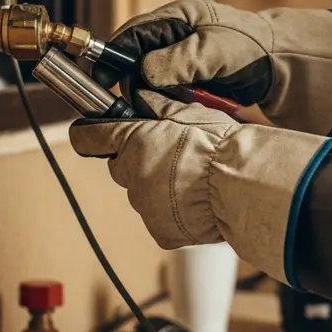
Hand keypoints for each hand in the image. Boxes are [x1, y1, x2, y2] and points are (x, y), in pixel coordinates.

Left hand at [68, 90, 331, 283]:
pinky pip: (161, 219)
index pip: (89, 137)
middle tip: (170, 154)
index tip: (93, 132)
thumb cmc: (222, 146)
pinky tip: (199, 201)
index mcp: (134, 142)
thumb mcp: (191, 112)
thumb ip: (160, 106)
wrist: (242, 187)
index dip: (92, 133)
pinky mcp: (162, 233)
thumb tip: (141, 97)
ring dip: (159, 186)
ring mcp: (145, 208)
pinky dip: (174, 211)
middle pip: (121, 167)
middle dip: (138, 160)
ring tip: (194, 179)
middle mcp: (131, 176)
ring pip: (143, 193)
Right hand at [93, 0, 331, 134]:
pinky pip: (165, 87)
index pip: (131, 34)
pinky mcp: (189, 73)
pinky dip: (163, 99)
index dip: (112, 57)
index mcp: (177, 16)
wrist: (282, 62)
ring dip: (147, 93)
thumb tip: (144, 73)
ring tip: (151, 110)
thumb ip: (180, 60)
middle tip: (130, 104)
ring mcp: (181, 54)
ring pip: (148, 75)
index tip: (102, 81)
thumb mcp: (215, 50)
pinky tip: (168, 110)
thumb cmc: (252, 47)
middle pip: (134, 57)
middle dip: (130, 80)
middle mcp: (174, 32)